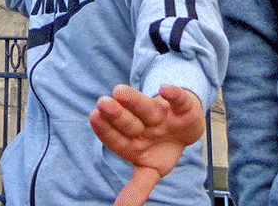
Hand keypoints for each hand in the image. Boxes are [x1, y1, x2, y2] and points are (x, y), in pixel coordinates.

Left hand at [89, 84, 204, 205]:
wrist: (184, 130)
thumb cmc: (161, 148)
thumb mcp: (149, 170)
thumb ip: (137, 188)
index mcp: (132, 140)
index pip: (116, 137)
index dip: (105, 130)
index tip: (93, 117)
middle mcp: (144, 125)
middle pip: (129, 121)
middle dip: (116, 114)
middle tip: (102, 102)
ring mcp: (163, 116)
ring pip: (148, 108)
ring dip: (135, 100)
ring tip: (119, 91)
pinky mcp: (182, 108)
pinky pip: (179, 100)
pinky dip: (173, 95)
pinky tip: (164, 90)